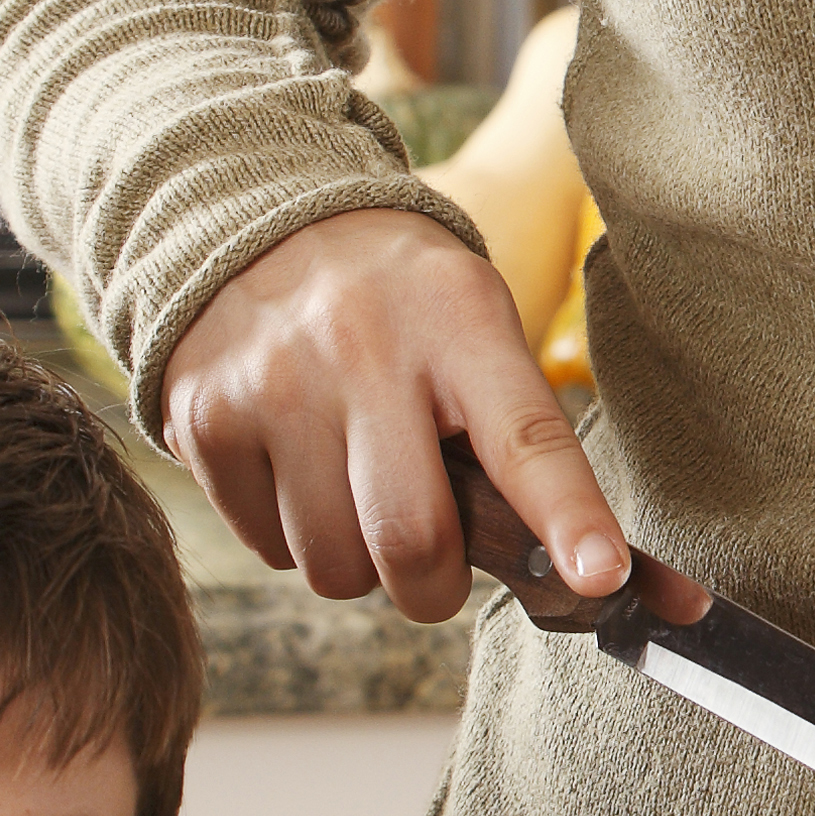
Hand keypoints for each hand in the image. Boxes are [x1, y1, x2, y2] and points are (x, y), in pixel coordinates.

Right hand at [160, 209, 626, 623]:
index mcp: (461, 325)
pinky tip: (298, 469)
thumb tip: (607, 583)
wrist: (261, 226)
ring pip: (334, 565)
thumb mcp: (476, 333)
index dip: (569, 518)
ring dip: (358, 563)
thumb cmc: (402, 310)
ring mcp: (276, 384)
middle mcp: (364, 350)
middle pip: (412, 540)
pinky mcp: (207, 418)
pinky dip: (293, 537)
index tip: (603, 580)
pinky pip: (268, 549)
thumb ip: (526, 446)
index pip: (527, 439)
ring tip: (355, 490)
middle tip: (433, 565)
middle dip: (434, 589)